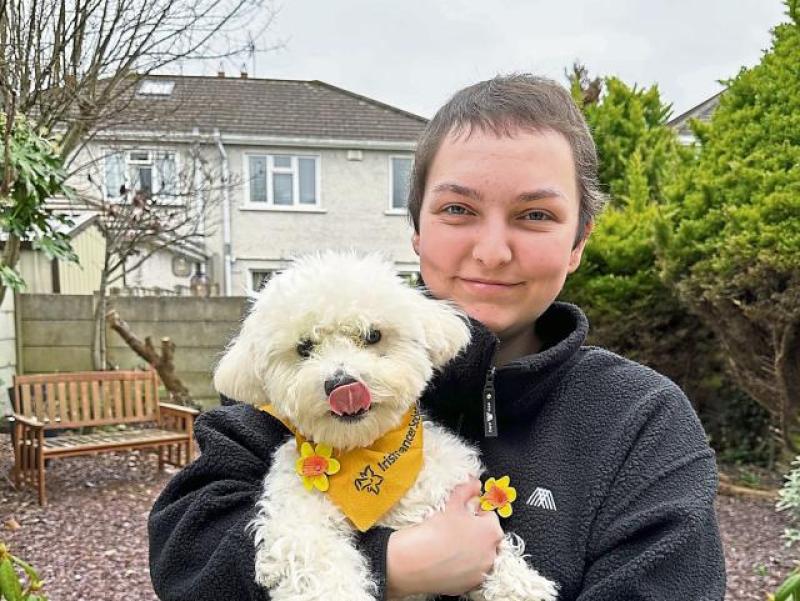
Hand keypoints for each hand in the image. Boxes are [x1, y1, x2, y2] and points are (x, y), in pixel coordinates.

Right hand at [386, 478, 502, 597]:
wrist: (414, 561)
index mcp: (491, 531)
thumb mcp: (453, 503)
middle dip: (474, 531)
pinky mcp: (469, 585)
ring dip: (469, 549)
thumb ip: (467, 489)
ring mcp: (481, 572)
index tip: (462, 513)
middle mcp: (491, 554)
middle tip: (454, 527)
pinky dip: (461, 566)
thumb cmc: (435, 531)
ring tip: (449, 543)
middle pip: (486, 537)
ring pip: (479, 555)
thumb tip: (475, 481)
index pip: (489, 515)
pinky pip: (469, 572)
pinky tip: (446, 558)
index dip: (474, 512)